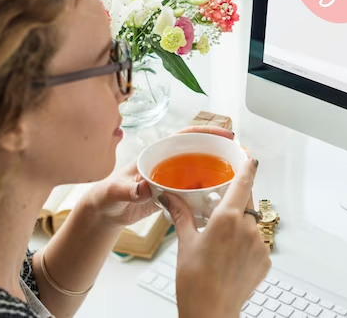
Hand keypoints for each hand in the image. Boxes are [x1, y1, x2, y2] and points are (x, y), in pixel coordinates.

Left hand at [85, 125, 235, 226]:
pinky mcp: (174, 194)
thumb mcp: (116, 191)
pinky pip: (196, 190)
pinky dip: (209, 192)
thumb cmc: (107, 196)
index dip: (207, 133)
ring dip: (218, 172)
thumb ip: (129, 189)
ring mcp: (173, 179)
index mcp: (157, 153)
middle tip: (241, 156)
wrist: (105, 213)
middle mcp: (168, 162)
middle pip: (199, 151)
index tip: (226, 134)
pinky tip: (221, 197)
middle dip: (220, 150)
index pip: (186, 136)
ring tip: (238, 176)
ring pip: (201, 170)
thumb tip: (144, 186)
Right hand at [161, 158, 270, 317]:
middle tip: (222, 209)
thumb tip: (169, 197)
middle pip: (248, 201)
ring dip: (240, 225)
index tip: (250, 157)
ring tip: (222, 242)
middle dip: (237, 200)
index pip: (243, 182)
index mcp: (227, 218)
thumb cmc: (195, 281)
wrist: (211, 312)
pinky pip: (257, 242)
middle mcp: (248, 228)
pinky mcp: (265, 259)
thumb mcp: (185, 242)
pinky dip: (246, 243)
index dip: (248, 167)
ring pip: (252, 223)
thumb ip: (181, 215)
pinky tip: (230, 257)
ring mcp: (259, 244)